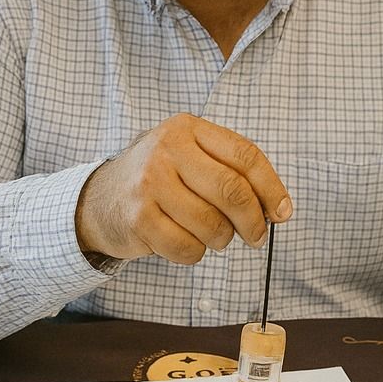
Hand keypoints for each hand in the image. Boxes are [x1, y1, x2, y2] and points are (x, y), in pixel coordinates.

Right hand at [75, 114, 291, 263]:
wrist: (99, 199)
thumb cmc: (158, 179)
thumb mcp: (189, 157)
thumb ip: (230, 171)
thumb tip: (278, 209)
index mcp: (188, 128)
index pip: (245, 156)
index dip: (272, 188)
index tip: (282, 213)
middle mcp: (167, 149)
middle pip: (232, 191)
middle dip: (253, 222)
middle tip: (256, 237)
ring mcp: (150, 183)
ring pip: (212, 225)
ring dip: (220, 240)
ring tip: (210, 235)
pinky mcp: (139, 218)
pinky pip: (188, 248)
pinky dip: (194, 253)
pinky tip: (183, 240)